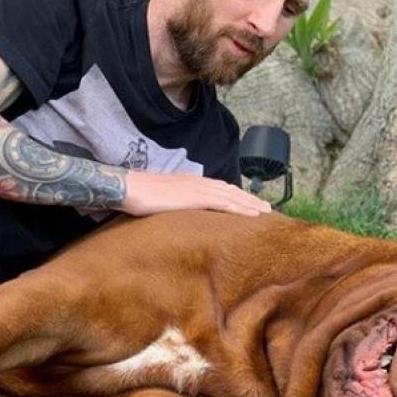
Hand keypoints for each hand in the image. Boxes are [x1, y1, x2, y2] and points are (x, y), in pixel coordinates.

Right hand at [120, 171, 271, 216]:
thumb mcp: (162, 199)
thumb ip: (174, 204)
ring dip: (251, 204)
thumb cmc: (140, 195)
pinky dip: (241, 208)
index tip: (249, 203)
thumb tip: (177, 214)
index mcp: (191, 182)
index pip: (220, 188)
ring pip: (233, 196)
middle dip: (250, 199)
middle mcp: (199, 182)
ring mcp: (199, 188)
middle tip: (267, 209)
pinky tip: (253, 215)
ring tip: (266, 212)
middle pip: (231, 190)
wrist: (130, 188)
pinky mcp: (197, 197)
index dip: (237, 195)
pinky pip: (225, 203)